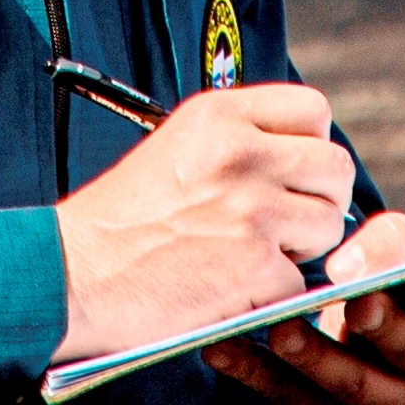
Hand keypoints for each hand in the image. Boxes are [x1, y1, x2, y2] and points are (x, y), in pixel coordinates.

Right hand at [53, 84, 356, 363]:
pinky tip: (230, 289)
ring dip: (301, 249)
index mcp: (222, 116)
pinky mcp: (253, 264)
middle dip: (318, 200)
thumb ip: (238, 139)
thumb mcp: (177, 146)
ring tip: (253, 256)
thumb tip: (299, 156)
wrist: (70, 275)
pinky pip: (298, 280)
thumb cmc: (118, 220)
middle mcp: (243, 153)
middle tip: (285, 224)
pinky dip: (271, 294)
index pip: (313, 109)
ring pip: (327, 224)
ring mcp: (251, 208)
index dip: (312, 145)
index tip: (292, 172)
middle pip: (334, 167)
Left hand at [207, 209, 404, 404]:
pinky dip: (255, 373)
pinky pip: (293, 403)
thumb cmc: (387, 299)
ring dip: (314, 354)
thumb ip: (387, 248)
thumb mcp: (400, 271)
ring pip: (350, 382)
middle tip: (358, 302)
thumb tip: (345, 267)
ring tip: (282, 328)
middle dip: (382, 323)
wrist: (372, 383)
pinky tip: (221, 348)